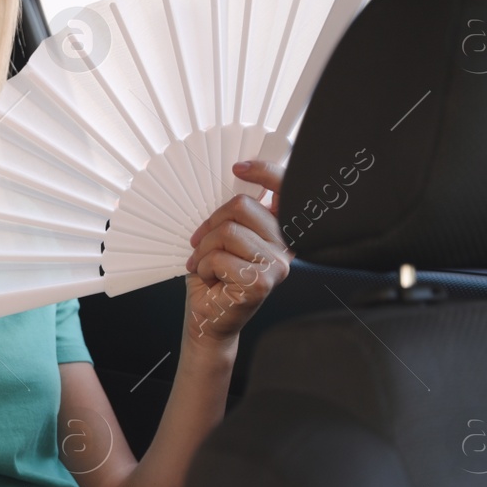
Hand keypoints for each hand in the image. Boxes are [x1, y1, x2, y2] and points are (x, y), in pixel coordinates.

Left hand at [181, 159, 291, 345]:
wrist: (208, 319)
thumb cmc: (214, 279)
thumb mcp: (224, 238)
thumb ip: (235, 215)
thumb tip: (234, 180)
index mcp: (279, 232)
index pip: (285, 190)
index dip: (265, 172)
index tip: (239, 167)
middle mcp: (285, 247)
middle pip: (241, 206)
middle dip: (210, 224)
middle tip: (202, 244)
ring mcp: (277, 265)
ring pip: (227, 232)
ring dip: (204, 250)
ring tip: (206, 265)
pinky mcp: (262, 282)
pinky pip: (220, 257)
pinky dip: (204, 266)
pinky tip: (211, 279)